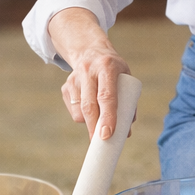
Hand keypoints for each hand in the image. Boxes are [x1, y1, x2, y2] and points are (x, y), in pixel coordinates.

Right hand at [47, 8, 133, 139]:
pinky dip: (83, 117)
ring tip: (100, 119)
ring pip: (80, 112)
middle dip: (94, 128)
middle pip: (89, 106)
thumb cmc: (114, 70)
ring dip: (90, 123)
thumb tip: (126, 133)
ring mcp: (74, 79)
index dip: (108, 116)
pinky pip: (74, 111)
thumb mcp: (125, 78)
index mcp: (107, 67)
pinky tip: (90, 108)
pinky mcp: (65, 87)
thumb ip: (129, 103)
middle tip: (101, 143)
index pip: (107, 95)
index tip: (107, 134)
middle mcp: (88, 71)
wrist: (90, 51)